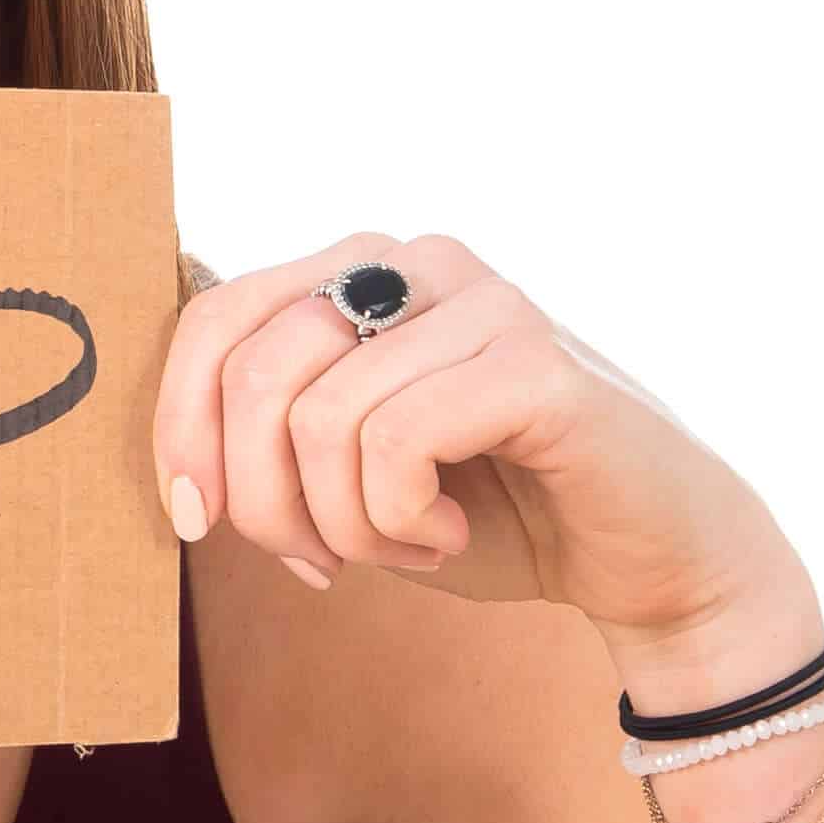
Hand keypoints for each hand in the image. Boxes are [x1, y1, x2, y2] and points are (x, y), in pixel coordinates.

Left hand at [152, 235, 823, 706]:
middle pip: (251, 372)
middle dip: (260, 500)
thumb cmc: (492, 515)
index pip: (210, 319)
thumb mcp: (348, 480)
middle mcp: (413, 262)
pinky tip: (448, 533)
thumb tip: (178, 459)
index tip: (196, 520)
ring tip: (405, 543)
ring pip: (318, 418)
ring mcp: (481, 299)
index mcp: (357, 275)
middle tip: (320, 560)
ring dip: (343, 523)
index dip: (178, 431)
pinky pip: (396, 440)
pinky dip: (399, 520)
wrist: (646, 560)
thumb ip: (268, 444)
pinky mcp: (533, 360)